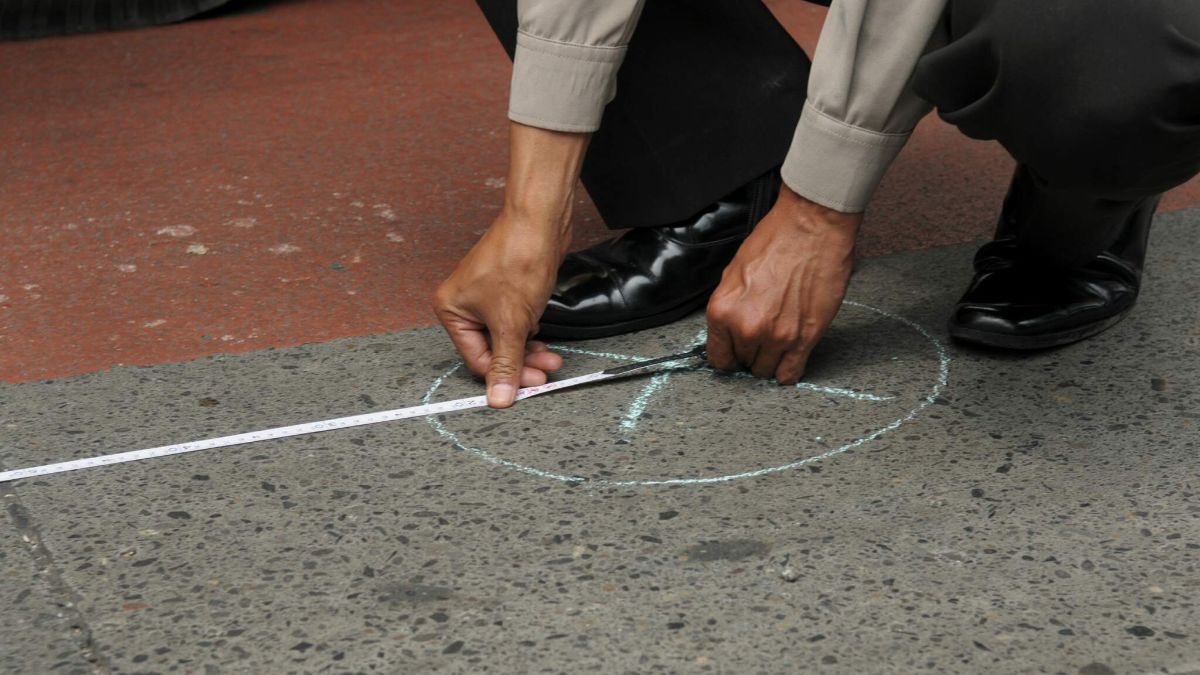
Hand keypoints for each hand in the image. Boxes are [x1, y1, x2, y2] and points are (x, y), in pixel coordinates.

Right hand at [433, 214, 565, 406]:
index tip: (531, 383)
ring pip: (506, 338)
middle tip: (546, 369)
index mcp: (451, 311)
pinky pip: (514, 322)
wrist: (540, 222)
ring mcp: (485, 298)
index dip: (505, 374)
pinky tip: (542, 336)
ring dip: (529, 349)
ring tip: (551, 355)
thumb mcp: (512, 322)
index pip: (476, 359)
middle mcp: (463, 305)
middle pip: (492, 350)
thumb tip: (499, 398)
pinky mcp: (505, 291)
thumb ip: (506, 363)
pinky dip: (528, 333)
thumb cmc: (518, 260)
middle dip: (521, 361)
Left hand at [706, 185, 861, 383]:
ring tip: (776, 340)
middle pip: (743, 364)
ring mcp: (778, 337)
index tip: (734, 351)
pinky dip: (787, 370)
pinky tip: (789, 356)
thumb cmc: (775, 241)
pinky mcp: (806, 338)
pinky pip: (790, 374)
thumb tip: (727, 330)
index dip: (727, 354)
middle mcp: (747, 328)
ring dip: (769, 359)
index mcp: (723, 311)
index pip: (718, 357)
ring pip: (766, 371)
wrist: (812, 227)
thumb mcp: (733, 273)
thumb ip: (729, 307)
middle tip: (760, 336)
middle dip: (749, 352)